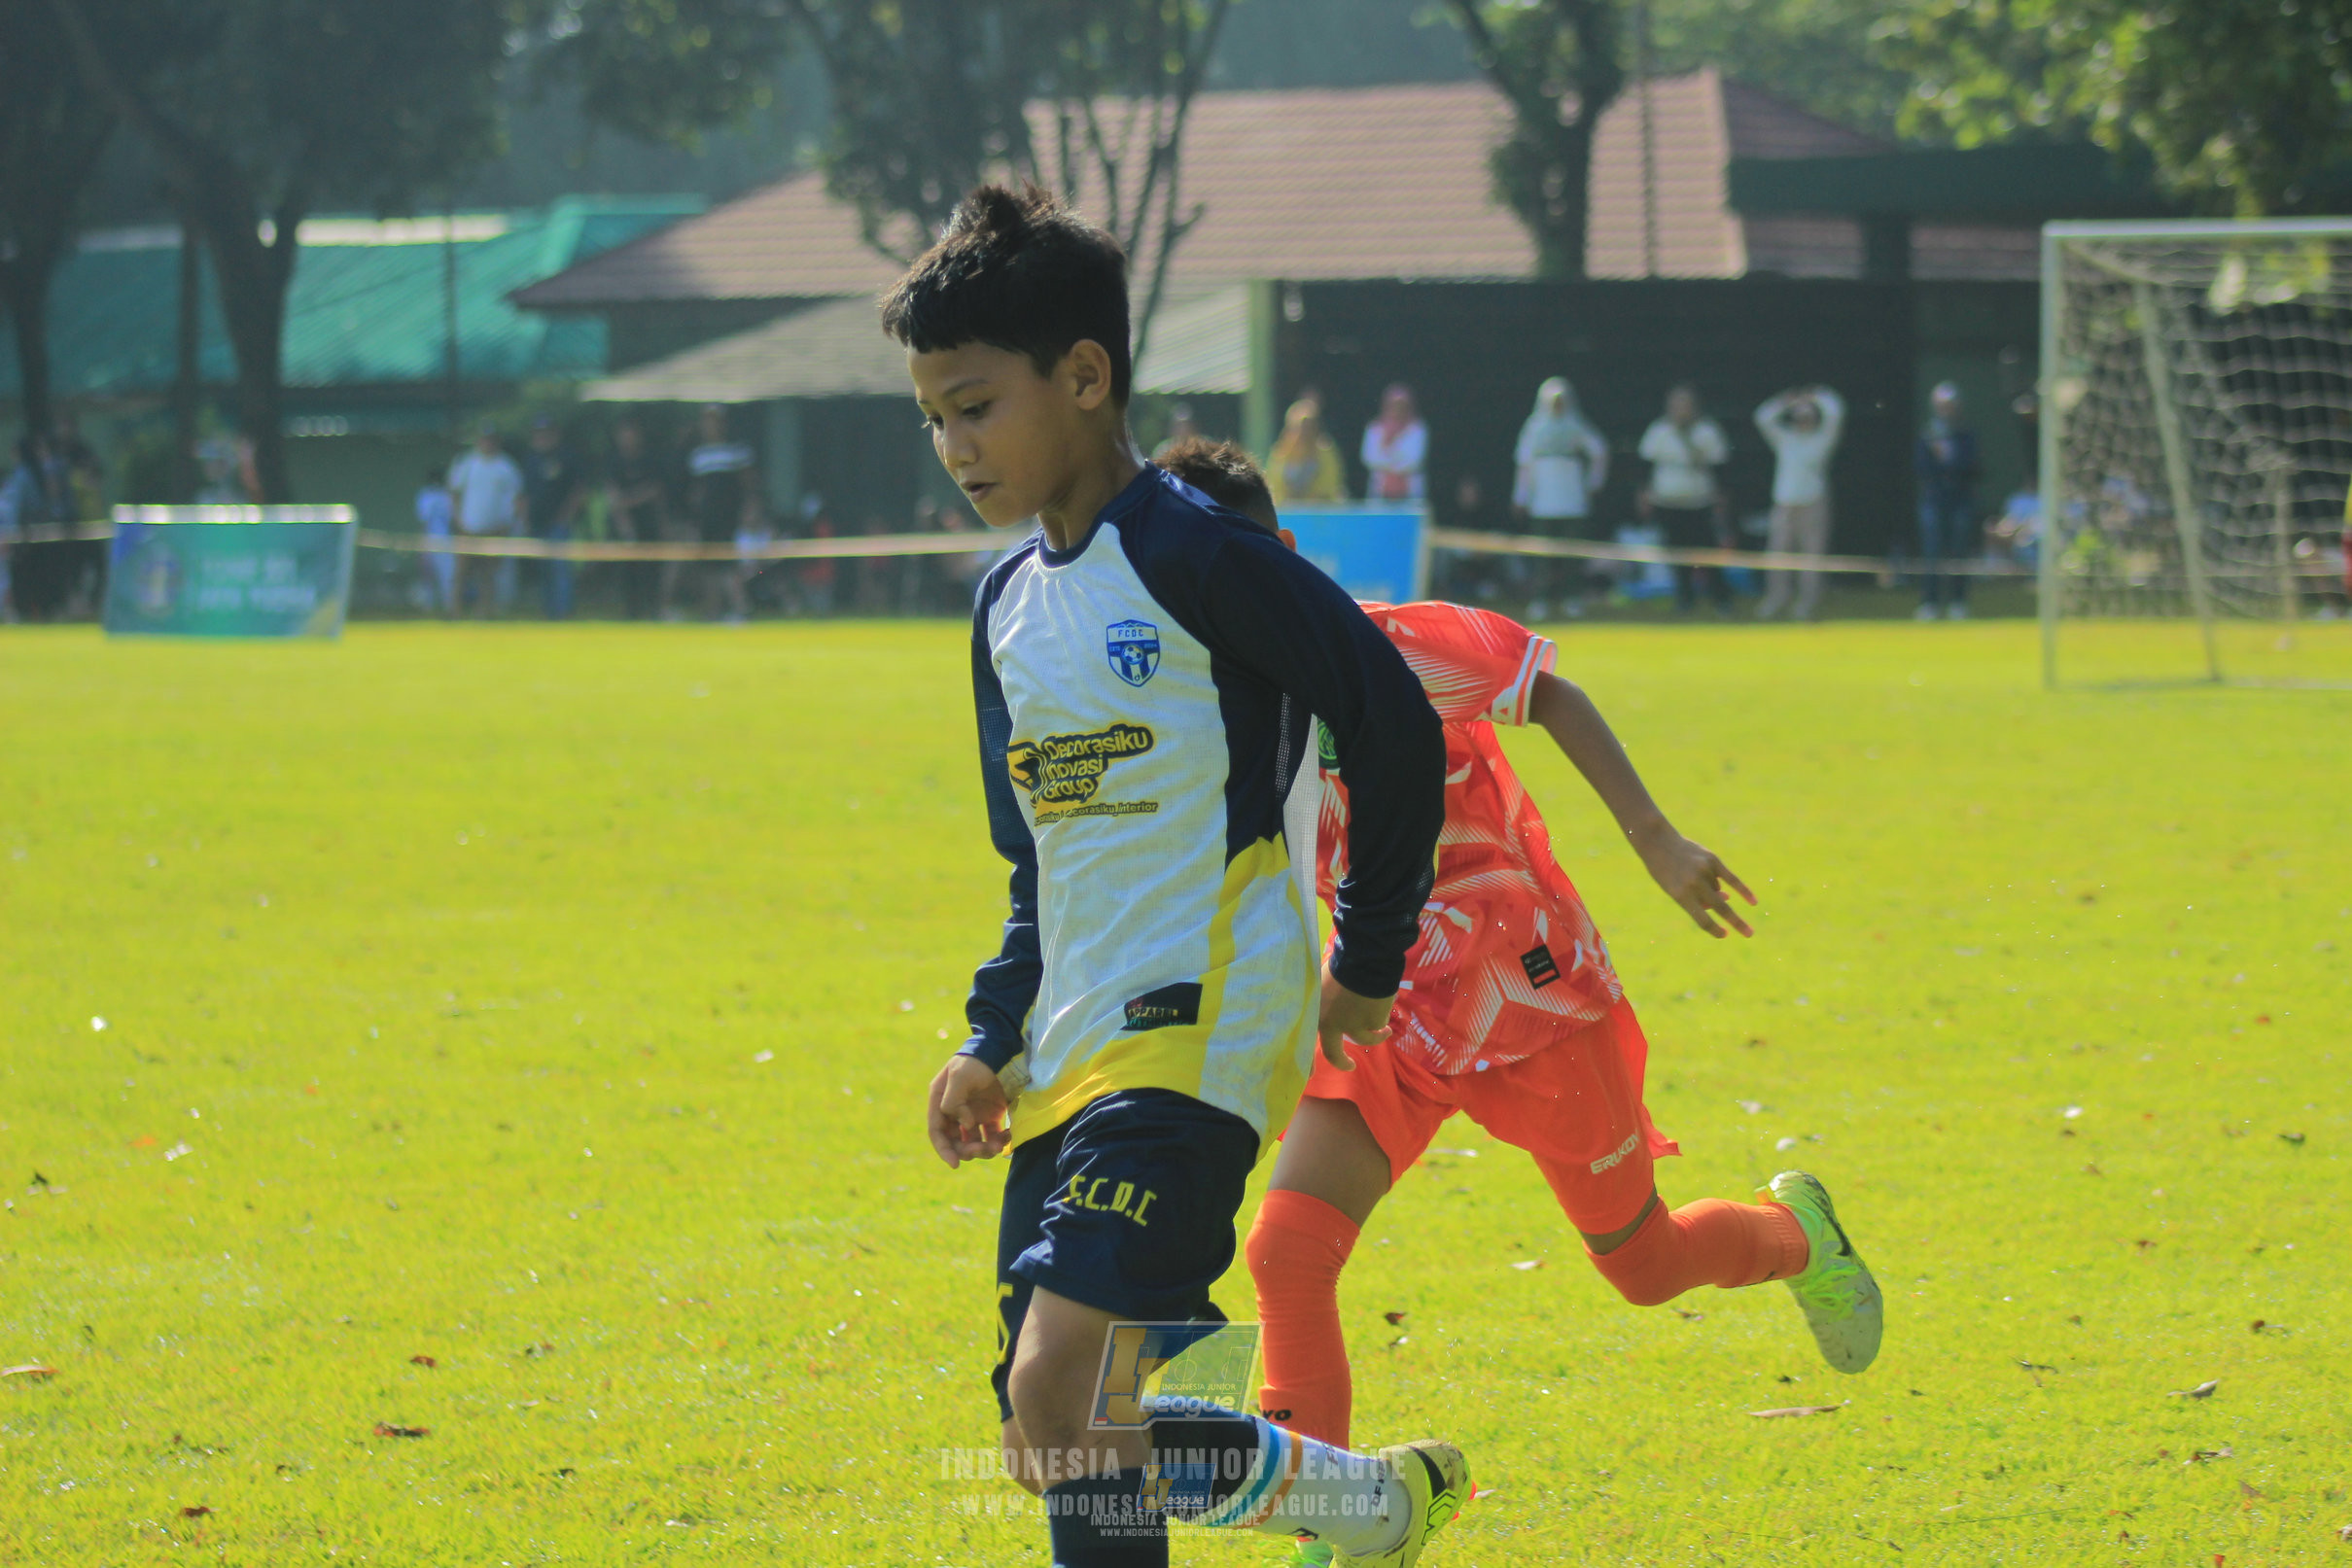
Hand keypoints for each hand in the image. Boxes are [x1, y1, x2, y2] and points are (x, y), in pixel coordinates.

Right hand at [926, 1054, 1010, 1167]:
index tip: (955, 1164)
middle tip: (983, 1149)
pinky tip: (1009, 1136)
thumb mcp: (959, 1076)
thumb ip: (953, 1101)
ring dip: (984, 1149)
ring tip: (998, 1145)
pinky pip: (993, 1135)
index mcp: (941, 1101)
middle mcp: (955, 1111)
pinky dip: (1000, 1141)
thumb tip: (965, 1125)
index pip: (937, 1132)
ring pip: (974, 1142)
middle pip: (956, 1141)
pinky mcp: (992, 1114)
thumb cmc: (976, 1061)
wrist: (1002, 1049)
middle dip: (968, 1150)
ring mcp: (974, 1114)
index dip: (944, 1150)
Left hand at [1316, 968, 1394, 1069]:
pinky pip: (1379, 1024)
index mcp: (1317, 1014)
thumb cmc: (1341, 965)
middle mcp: (1332, 1025)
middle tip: (1350, 1066)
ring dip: (1376, 1036)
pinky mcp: (1373, 1024)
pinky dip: (1382, 1018)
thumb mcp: (1322, 982)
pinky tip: (1386, 1004)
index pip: (1307, 1043)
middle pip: (1334, 1054)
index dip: (1307, 1062)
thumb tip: (1326, 1007)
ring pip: (1366, 1039)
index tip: (1308, 1076)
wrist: (1366, 960)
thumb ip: (1323, 999)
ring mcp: (1354, 1026)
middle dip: (1342, 1063)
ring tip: (1385, 1031)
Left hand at [1631, 824, 1756, 937]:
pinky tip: (1753, 902)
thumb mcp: (1675, 888)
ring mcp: (1704, 871)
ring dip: (1710, 889)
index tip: (1724, 935)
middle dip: (1737, 923)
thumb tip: (1726, 899)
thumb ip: (1698, 897)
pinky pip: (1732, 878)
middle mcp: (1694, 884)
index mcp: (1681, 895)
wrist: (1658, 843)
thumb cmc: (1665, 871)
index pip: (1702, 919)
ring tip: (1690, 875)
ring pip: (1717, 890)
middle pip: (1721, 908)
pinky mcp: (1712, 860)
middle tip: (1750, 934)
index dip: (1715, 930)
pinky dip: (1743, 890)